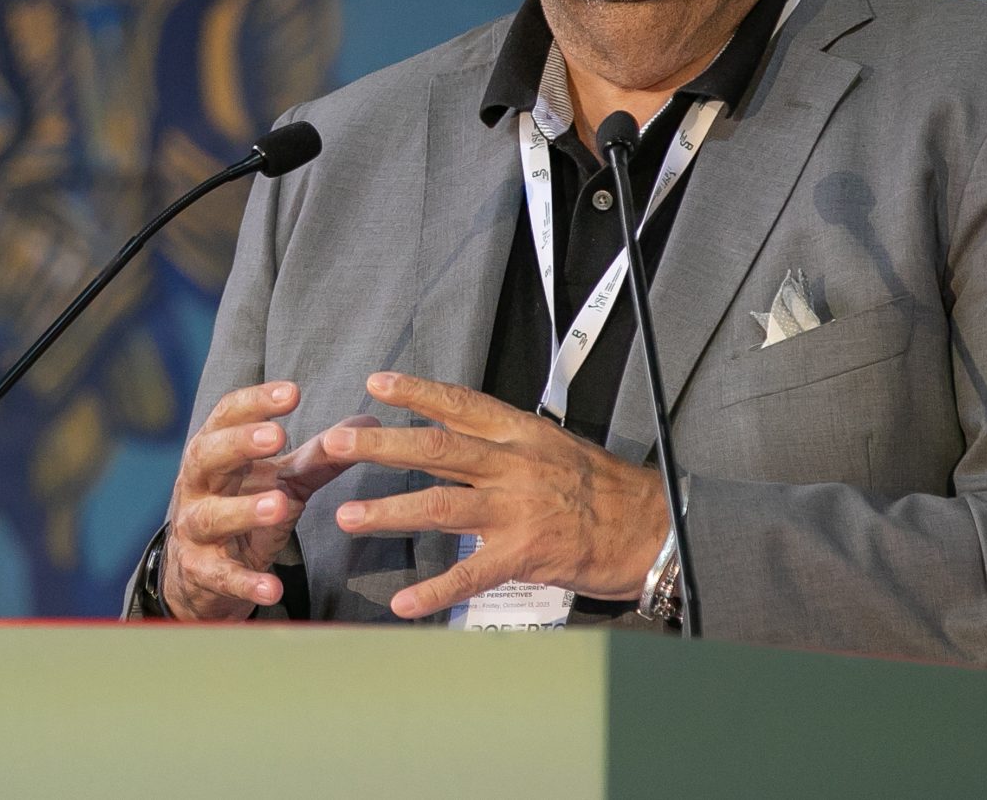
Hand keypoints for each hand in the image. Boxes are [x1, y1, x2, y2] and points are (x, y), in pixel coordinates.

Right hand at [160, 382, 375, 621]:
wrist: (202, 573)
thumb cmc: (245, 506)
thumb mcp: (283, 480)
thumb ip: (320, 455)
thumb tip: (371, 424)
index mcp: (214, 451)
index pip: (227, 416)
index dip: (256, 402)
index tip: (293, 392)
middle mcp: (197, 485)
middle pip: (208, 456)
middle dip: (239, 444)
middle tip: (276, 436)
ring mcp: (194, 529)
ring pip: (211, 516)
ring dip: (243, 510)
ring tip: (279, 505)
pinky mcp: (201, 572)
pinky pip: (221, 576)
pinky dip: (246, 582)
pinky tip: (273, 589)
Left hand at [322, 371, 669, 619]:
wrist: (651, 528)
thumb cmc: (602, 488)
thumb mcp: (551, 444)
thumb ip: (502, 438)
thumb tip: (451, 425)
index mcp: (520, 434)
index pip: (459, 404)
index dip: (415, 392)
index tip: (375, 383)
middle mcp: (514, 466)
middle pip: (436, 449)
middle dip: (380, 446)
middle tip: (336, 445)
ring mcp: (517, 512)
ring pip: (441, 507)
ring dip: (389, 511)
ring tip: (349, 516)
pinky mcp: (524, 556)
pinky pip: (470, 575)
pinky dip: (434, 591)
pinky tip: (404, 602)